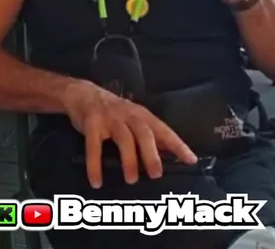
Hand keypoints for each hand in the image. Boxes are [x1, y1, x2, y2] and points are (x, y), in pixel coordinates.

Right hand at [62, 81, 196, 187]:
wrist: (82, 93)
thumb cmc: (113, 111)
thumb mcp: (134, 118)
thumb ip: (149, 134)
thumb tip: (170, 153)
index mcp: (142, 115)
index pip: (164, 130)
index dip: (178, 145)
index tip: (191, 160)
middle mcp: (128, 115)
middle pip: (144, 133)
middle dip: (152, 154)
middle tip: (157, 174)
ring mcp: (110, 118)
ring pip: (124, 138)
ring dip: (129, 159)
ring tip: (131, 179)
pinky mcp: (91, 124)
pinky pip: (94, 146)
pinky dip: (95, 165)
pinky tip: (96, 181)